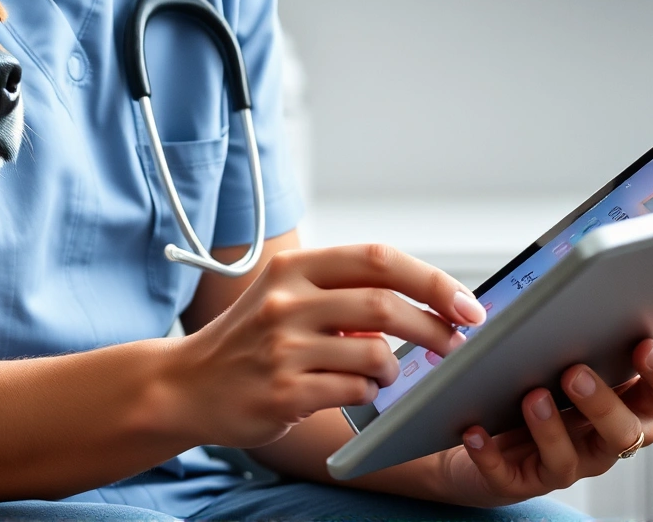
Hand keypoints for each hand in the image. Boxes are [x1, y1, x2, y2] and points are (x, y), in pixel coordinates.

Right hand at [162, 244, 484, 448]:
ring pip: (374, 355)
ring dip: (393, 368)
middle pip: (383, 305)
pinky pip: (354, 393)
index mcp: (293, 267)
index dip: (431, 280)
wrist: (186, 384)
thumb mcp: (286, 297)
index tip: (466, 303)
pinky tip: (351, 392)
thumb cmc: (249, 340)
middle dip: (434, 326)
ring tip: (382, 373)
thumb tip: (419, 305)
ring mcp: (283, 347)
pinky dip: (368, 394)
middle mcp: (286, 300)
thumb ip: (342, 294)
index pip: (378, 259)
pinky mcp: (284, 392)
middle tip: (457, 343)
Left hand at [428, 339, 652, 506]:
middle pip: (624, 430)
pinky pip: (508, 475)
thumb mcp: (558, 349)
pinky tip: (475, 431)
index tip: (647, 346)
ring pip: (571, 458)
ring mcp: (565, 463)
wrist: (479, 430)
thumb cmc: (532, 377)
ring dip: (552, 428)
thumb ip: (577, 326)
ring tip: (531, 395)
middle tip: (576, 371)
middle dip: (603, 402)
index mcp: (625, 400)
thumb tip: (574, 281)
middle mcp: (602, 438)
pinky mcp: (520, 481)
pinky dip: (491, 454)